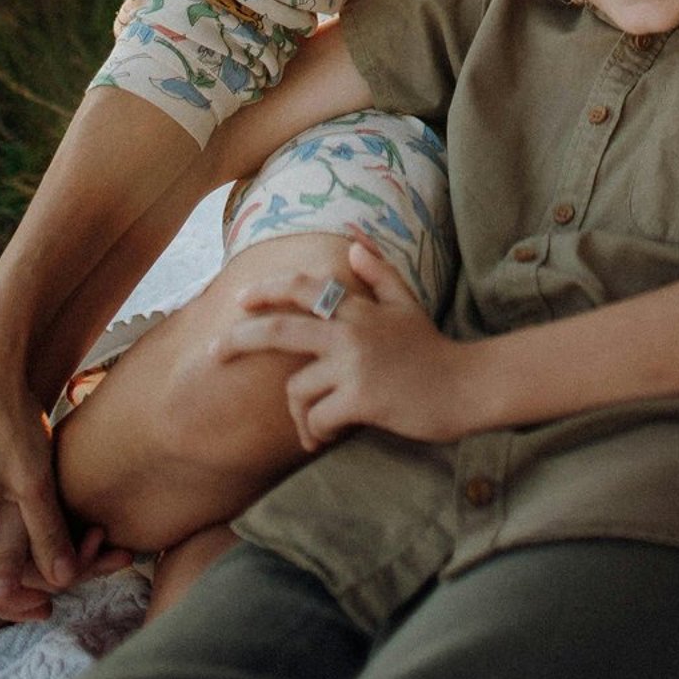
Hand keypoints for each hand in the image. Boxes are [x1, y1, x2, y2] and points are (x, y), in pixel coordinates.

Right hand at [0, 318, 84, 618]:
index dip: (6, 607)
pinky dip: (2, 523)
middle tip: (60, 577)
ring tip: (55, 547)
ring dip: (12, 549)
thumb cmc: (6, 422)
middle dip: (16, 578)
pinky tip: (35, 512)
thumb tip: (67, 581)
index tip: (46, 605)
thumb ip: (47, 536)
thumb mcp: (33, 484)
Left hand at [221, 239, 460, 450]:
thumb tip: (353, 242)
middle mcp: (352, 331)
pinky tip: (333, 436)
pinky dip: (318, 434)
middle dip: (240, 338)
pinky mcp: (360, 399)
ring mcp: (354, 365)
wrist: (464, 387)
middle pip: (281, 331)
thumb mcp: (406, 305)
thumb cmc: (432, 350)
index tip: (242, 299)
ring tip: (318, 429)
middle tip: (213, 352)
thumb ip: (379, 273)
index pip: (306, 289)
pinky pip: (316, 420)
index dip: (270, 290)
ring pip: (297, 390)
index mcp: (359, 309)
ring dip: (302, 416)